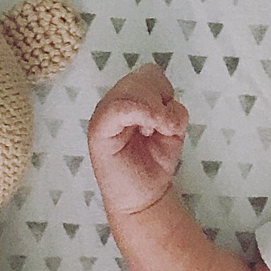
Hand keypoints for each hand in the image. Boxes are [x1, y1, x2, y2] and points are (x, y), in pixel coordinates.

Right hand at [87, 64, 190, 219]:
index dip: (166, 91)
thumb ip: (171, 109)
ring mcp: (105, 113)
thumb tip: (166, 102)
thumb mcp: (171, 130)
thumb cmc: (153, 164)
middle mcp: (116, 102)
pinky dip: (141, 113)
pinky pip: (119, 106)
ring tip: (155, 133)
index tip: (168, 120)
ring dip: (155, 109)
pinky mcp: (99, 128)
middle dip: (162, 100)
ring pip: (133, 87)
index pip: (150, 74)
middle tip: (163, 128)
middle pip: (144, 75)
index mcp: (131, 99)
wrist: (143, 197)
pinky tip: (150, 130)